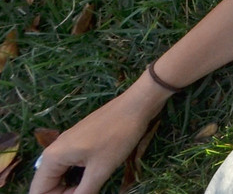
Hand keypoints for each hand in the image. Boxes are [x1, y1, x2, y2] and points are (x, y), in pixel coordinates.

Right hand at [28, 86, 163, 193]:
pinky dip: (76, 175)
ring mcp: (67, 143)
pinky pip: (69, 164)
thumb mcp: (100, 170)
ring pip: (59, 174)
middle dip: (62, 193)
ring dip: (70, 186)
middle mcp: (54, 150)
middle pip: (47, 183)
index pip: (39, 190)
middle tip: (87, 192)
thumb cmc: (118, 137)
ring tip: (90, 187)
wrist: (136, 105)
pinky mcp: (79, 140)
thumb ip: (83, 192)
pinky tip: (92, 176)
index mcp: (53, 157)